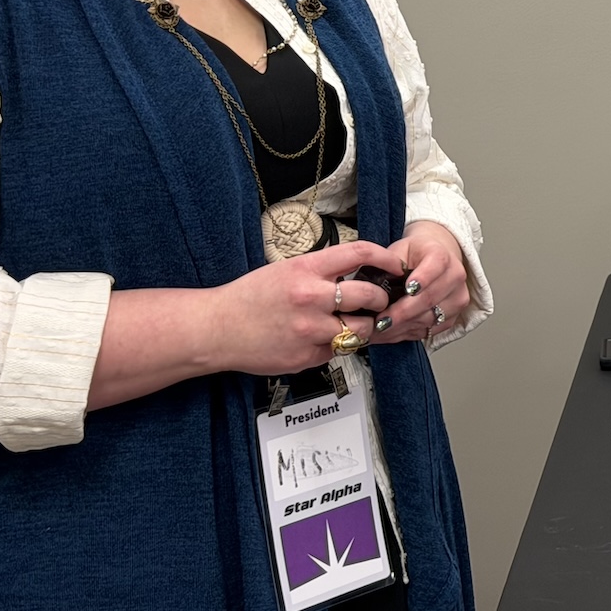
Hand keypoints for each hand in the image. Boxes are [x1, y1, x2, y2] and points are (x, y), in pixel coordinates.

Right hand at [207, 240, 402, 375]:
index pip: (359, 253)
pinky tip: (319, 339)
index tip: (395, 265)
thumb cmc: (248, 298)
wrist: (215, 329)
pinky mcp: (306, 356)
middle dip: (379, 300)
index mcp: (305, 269)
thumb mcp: (285, 270)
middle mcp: (311, 298)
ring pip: (360, 330)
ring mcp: (310, 330)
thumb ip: (321, 271)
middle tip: (376, 302)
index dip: (385, 258)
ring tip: (349, 323)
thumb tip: (356, 272)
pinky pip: (337, 350)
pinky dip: (336, 345)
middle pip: (370, 296)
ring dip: (362, 327)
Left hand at [377, 220, 470, 343]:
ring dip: (402, 327)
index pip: (435, 266)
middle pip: (429, 298)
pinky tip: (390, 334)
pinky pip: (429, 330)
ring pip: (429, 318)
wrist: (436, 259)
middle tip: (381, 321)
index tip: (407, 288)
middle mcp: (455, 276)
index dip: (422, 278)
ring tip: (379, 330)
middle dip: (402, 312)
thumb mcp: (400, 250)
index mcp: (442, 256)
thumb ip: (388, 265)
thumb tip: (372, 287)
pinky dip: (406, 334)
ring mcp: (457, 298)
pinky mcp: (454, 316)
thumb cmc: (415, 255)